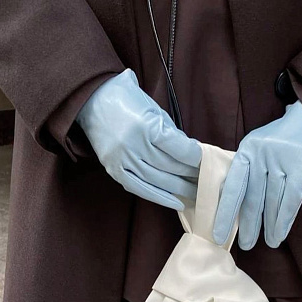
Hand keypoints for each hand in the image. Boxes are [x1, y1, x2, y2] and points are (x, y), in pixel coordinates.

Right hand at [76, 68, 201, 210]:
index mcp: (146, 126)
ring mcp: (121, 159)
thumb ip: (172, 134)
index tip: (209, 162)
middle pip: (170, 166)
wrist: (92, 99)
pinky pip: (138, 188)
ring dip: (180, 189)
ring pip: (157, 180)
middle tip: (209, 182)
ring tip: (197, 194)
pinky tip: (175, 202)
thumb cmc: (128, 100)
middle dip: (191, 175)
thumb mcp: (155, 110)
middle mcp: (133, 145)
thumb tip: (191, 155)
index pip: (179, 149)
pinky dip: (159, 197)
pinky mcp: (113, 168)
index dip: (196, 158)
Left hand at [213, 100, 301, 248]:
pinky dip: (285, 220)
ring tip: (267, 243)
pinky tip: (280, 234)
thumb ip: (248, 171)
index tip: (218, 234)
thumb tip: (234, 207)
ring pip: (272, 201)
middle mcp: (261, 155)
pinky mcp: (301, 167)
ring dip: (269, 225)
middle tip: (245, 246)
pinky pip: (291, 200)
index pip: (233, 185)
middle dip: (247, 224)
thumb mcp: (259, 149)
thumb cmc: (281, 141)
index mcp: (246, 150)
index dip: (224, 212)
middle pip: (252, 196)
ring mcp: (282, 160)